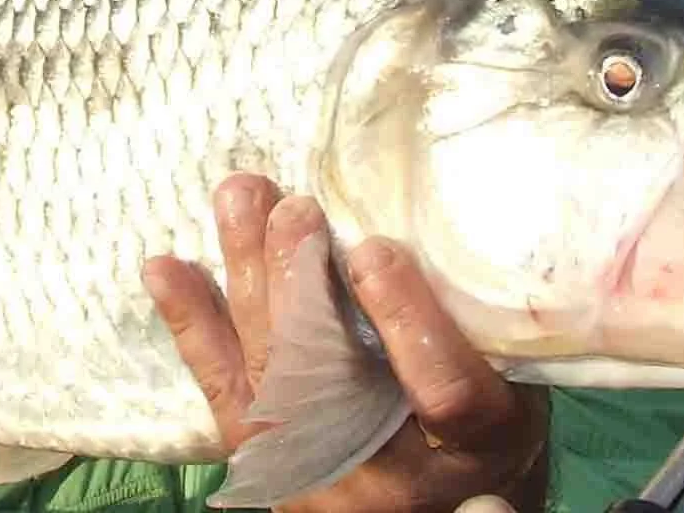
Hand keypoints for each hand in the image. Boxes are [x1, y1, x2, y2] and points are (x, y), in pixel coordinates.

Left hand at [143, 175, 548, 512]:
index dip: (407, 322)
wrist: (442, 510)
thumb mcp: (517, 385)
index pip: (442, 392)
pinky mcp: (269, 469)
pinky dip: (194, 326)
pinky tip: (166, 270)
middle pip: (333, 382)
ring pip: (269, 379)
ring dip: (248, 280)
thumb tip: (417, 216)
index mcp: (476, 446)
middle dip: (304, 285)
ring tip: (238, 201)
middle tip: (293, 209)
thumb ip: (477, 326)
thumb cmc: (489, 430)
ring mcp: (320, 476)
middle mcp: (392, 474)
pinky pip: (222, 396)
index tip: (377, 251)